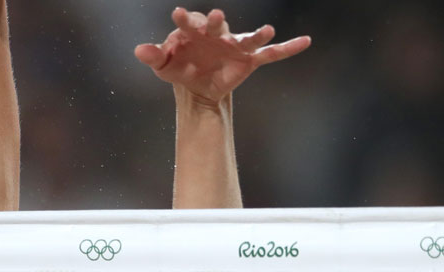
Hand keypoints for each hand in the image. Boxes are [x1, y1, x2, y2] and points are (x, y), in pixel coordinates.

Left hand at [135, 8, 309, 108]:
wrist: (196, 84)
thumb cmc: (178, 66)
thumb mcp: (162, 65)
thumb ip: (152, 56)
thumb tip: (138, 50)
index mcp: (193, 31)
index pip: (187, 23)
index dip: (183, 20)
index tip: (177, 15)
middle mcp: (216, 34)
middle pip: (217, 26)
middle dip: (215, 22)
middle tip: (214, 17)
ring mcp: (233, 45)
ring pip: (247, 38)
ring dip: (257, 34)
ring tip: (267, 30)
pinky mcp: (248, 60)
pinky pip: (270, 54)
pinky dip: (287, 48)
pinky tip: (305, 41)